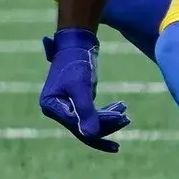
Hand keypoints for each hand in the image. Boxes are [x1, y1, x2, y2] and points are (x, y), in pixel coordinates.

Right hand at [41, 27, 129, 151]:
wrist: (76, 42)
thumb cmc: (75, 61)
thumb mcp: (81, 86)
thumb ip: (85, 111)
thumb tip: (92, 136)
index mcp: (51, 107)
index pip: (78, 125)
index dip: (100, 124)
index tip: (121, 117)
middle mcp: (56, 110)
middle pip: (83, 127)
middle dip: (106, 124)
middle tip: (126, 119)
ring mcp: (66, 106)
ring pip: (89, 122)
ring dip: (108, 120)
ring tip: (126, 115)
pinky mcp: (76, 101)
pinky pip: (91, 114)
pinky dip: (105, 113)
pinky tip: (119, 108)